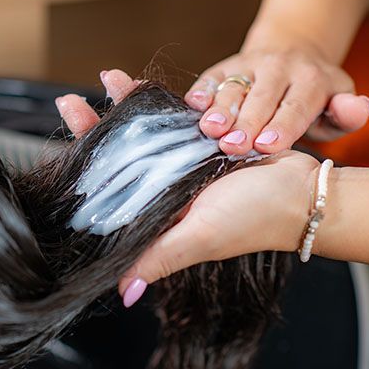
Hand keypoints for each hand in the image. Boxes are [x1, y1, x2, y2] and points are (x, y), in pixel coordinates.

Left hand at [56, 69, 318, 306]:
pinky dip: (158, 102)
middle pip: (119, 156)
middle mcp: (164, 190)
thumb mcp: (201, 236)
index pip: (109, 187)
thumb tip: (123, 291)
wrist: (303, 191)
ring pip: (144, 133)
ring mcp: (182, 165)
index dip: (85, 162)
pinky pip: (174, 120)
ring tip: (107, 78)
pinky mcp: (202, 144)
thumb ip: (159, 257)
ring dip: (124, 107)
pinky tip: (141, 84)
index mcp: (156, 214)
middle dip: (94, 127)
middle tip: (70, 101)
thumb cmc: (255, 219)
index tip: (66, 136)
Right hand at [185, 45, 368, 154]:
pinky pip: (211, 77)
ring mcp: (249, 65)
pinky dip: (201, 90)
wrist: (291, 54)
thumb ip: (347, 114)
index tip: (267, 145)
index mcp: (312, 80)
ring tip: (210, 129)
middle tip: (234, 145)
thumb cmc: (313, 97)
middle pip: (261, 97)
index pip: (296, 106)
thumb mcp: (338, 105)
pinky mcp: (225, 66)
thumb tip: (357, 108)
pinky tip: (193, 104)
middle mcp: (279, 68)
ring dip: (220, 108)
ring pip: (233, 87)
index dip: (282, 126)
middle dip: (247, 122)